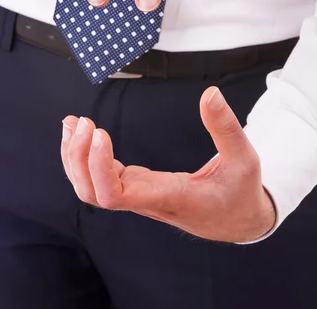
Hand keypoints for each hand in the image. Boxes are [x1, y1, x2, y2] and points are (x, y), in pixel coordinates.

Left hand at [61, 87, 275, 242]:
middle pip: (92, 193)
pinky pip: (102, 179)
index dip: (98, 167)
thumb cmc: (241, 194)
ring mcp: (140, 195)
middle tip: (82, 122)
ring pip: (92, 190)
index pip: (115, 195)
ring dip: (76, 159)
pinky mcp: (139, 187)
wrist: (239, 222)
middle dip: (78, 159)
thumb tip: (210, 94)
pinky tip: (85, 134)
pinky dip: (86, 157)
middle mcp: (146, 200)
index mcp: (167, 197)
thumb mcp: (244, 159)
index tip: (100, 133)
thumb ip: (226, 127)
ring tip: (73, 123)